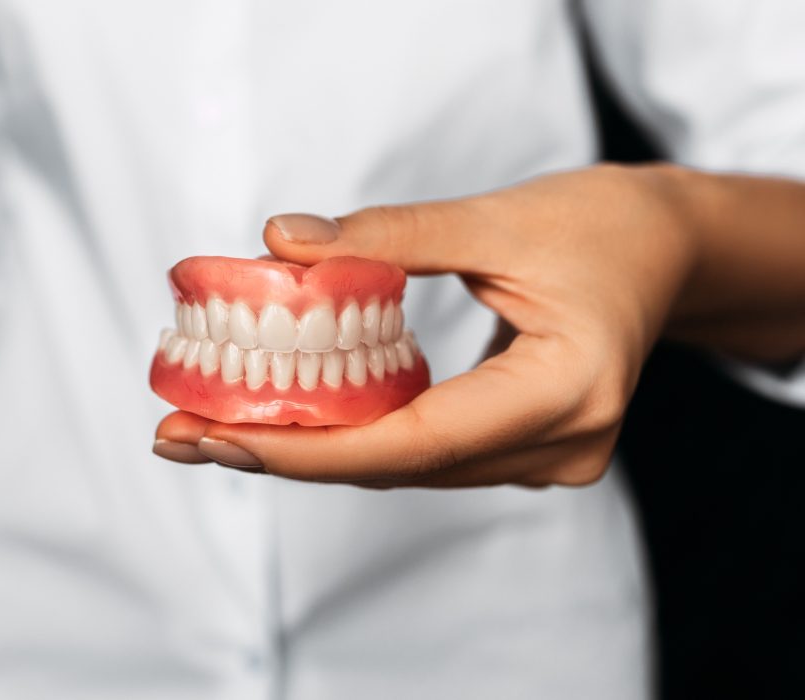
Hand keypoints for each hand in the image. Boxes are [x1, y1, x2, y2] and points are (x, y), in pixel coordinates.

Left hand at [155, 164, 803, 486]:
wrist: (664, 250)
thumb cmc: (600, 226)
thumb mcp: (494, 219)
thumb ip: (387, 237)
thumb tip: (280, 242)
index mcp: (567, 390)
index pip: (415, 442)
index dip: (308, 448)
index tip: (216, 438)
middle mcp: (560, 446)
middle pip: (398, 467)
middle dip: (285, 454)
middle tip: (181, 435)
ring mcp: (547, 458)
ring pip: (406, 468)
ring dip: (312, 449)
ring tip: (213, 427)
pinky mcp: (527, 449)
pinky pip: (424, 454)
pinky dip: (356, 437)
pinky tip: (289, 420)